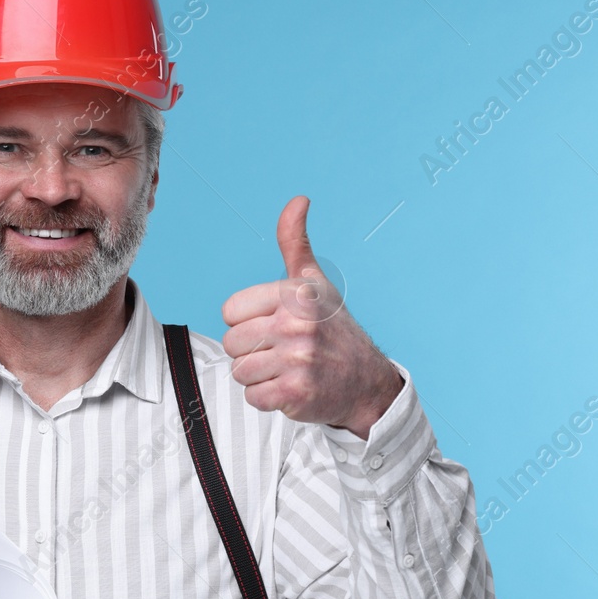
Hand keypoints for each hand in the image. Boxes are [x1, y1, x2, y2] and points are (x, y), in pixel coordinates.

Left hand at [222, 196, 402, 435]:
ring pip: (240, 371)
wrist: (367, 382)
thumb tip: (298, 201)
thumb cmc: (333, 329)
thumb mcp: (315, 282)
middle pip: (232, 343)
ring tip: (286, 369)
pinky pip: (253, 397)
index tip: (272, 325)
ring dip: (258, 376)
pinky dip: (267, 398)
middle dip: (251, 351)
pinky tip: (289, 388)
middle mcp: (297, 323)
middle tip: (281, 351)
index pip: (230, 311)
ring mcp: (297, 359)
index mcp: (296, 293)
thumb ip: (295, 243)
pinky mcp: (296, 392)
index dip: (246, 322)